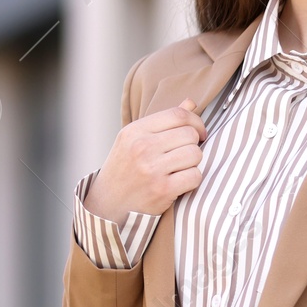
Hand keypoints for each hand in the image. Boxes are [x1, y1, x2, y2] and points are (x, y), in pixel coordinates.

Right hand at [85, 98, 206, 221]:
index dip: (196, 121)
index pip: (178, 115)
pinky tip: (180, 182)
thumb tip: (190, 102)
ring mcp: (152, 169)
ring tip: (179, 168)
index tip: (199, 133)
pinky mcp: (163, 189)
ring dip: (193, 163)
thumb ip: (163, 121)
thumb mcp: (135, 140)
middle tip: (184, 154)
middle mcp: (142, 147)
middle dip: (194, 144)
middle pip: (190, 134)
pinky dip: (193, 180)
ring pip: (195, 154)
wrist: (108, 204)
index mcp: (135, 131)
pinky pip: (195, 176)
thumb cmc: (125, 170)